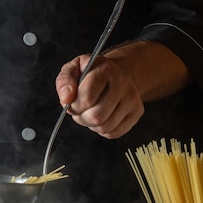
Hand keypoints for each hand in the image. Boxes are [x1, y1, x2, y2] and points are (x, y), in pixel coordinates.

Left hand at [55, 40, 190, 138]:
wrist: (118, 73)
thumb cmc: (92, 73)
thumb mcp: (74, 69)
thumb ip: (65, 81)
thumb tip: (66, 99)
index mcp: (105, 70)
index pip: (87, 99)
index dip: (74, 106)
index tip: (72, 102)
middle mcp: (123, 83)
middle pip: (96, 116)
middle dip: (82, 118)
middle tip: (80, 110)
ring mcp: (132, 98)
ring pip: (105, 127)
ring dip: (91, 125)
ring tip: (91, 112)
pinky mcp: (137, 112)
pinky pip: (114, 133)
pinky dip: (103, 130)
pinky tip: (102, 117)